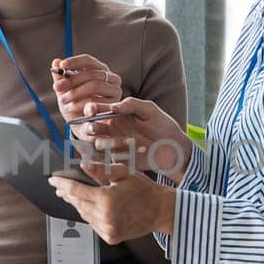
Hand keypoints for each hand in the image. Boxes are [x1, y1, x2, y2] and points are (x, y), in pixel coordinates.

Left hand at [50, 160, 176, 243]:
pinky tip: (88, 207)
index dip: (63, 184)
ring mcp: (107, 230)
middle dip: (67, 194)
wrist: (161, 210)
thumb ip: (101, 170)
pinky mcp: (110, 237)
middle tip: (59, 187)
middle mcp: (104, 217)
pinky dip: (89, 215)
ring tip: (70, 195)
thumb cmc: (144, 189)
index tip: (53, 180)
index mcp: (106, 199)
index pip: (76, 190)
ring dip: (77, 205)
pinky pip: (93, 225)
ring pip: (84, 215)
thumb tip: (82, 165)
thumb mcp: (124, 173)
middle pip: (77, 204)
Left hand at [51, 54, 122, 127]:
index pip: (88, 60)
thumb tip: (56, 62)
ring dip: (76, 92)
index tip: (61, 66)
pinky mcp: (115, 104)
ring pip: (95, 85)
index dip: (74, 62)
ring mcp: (115, 90)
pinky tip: (71, 107)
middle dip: (71, 80)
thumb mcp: (66, 91)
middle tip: (57, 87)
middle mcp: (111, 77)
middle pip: (91, 73)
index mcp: (99, 69)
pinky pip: (98, 101)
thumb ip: (61, 77)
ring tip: (63, 100)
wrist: (84, 125)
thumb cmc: (76, 104)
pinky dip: (82, 104)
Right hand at [69, 97, 192, 182]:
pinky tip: (141, 150)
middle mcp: (112, 130)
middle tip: (93, 127)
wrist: (174, 147)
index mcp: (116, 115)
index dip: (91, 109)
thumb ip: (132, 104)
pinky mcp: (121, 159)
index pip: (97, 110)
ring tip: (131, 141)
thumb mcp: (149, 109)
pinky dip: (124, 153)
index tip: (92, 109)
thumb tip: (113, 106)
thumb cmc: (162, 125)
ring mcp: (115, 145)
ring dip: (109, 142)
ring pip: (99, 144)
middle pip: (91, 128)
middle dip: (89, 127)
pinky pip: (113, 157)